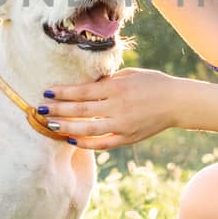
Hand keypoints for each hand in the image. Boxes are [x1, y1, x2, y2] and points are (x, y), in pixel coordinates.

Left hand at [40, 67, 178, 148]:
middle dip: (58, 110)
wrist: (177, 102)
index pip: (82, 91)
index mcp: (116, 88)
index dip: (62, 92)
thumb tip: (85, 84)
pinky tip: (72, 140)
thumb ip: (107, 80)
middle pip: (80, 110)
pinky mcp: (127, 137)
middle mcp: (117, 107)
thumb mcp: (130, 75)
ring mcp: (122, 124)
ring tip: (51, 126)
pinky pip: (102, 143)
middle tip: (40, 110)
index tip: (46, 92)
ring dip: (67, 127)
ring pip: (87, 129)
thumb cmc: (153, 83)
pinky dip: (86, 143)